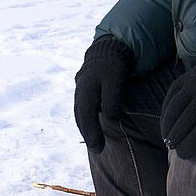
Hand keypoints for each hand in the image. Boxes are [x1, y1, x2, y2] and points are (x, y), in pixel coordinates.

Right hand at [74, 36, 134, 152]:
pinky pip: (83, 109)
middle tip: (98, 149)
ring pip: (80, 113)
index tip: (98, 147)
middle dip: (88, 134)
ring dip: (86, 128)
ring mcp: (80, 90)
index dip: (91, 132)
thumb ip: (111, 98)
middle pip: (80, 117)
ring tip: (95, 142)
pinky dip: (86, 120)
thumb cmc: (115, 63)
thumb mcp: (116, 78)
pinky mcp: (84, 90)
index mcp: (85, 88)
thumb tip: (108, 115)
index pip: (85, 115)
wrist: (109, 46)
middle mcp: (79, 91)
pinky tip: (92, 127)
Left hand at [161, 44, 195, 158]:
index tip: (165, 130)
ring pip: (184, 123)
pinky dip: (190, 145)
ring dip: (177, 140)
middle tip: (170, 144)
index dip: (166, 117)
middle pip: (174, 113)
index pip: (171, 99)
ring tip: (178, 151)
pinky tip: (186, 155)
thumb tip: (193, 96)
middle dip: (169, 130)